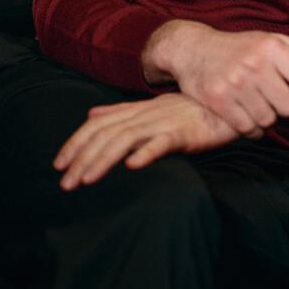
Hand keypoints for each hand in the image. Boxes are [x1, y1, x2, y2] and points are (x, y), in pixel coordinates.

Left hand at [53, 93, 241, 190]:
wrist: (230, 105)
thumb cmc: (193, 110)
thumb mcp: (154, 108)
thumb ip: (122, 111)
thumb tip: (91, 114)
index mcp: (139, 108)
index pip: (99, 124)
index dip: (76, 142)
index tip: (59, 164)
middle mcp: (148, 113)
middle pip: (107, 133)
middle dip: (82, 157)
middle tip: (65, 183)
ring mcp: (166, 121)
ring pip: (127, 138)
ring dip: (103, 159)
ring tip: (86, 181)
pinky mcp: (187, 132)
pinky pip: (164, 141)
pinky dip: (147, 152)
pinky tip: (132, 166)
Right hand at [141, 20, 288, 135]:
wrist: (193, 50)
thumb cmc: (241, 47)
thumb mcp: (274, 40)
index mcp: (272, 47)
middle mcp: (254, 64)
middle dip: (288, 108)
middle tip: (279, 101)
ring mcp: (234, 83)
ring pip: (270, 120)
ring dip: (269, 119)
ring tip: (262, 106)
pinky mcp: (217, 101)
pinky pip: (248, 129)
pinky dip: (253, 130)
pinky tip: (250, 117)